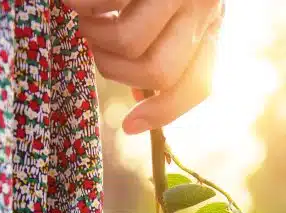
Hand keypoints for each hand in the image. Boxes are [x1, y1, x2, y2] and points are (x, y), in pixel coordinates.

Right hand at [67, 0, 223, 134]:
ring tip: (78, 13)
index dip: (164, 113)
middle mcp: (200, 2)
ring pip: (127, 42)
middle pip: (156, 71)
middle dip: (112, 68)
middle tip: (90, 42)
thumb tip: (141, 97)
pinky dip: (78, 5)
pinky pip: (102, 2)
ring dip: (91, 34)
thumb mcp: (171, 7)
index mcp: (207, 19)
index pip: (197, 82)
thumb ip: (163, 48)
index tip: (129, 126)